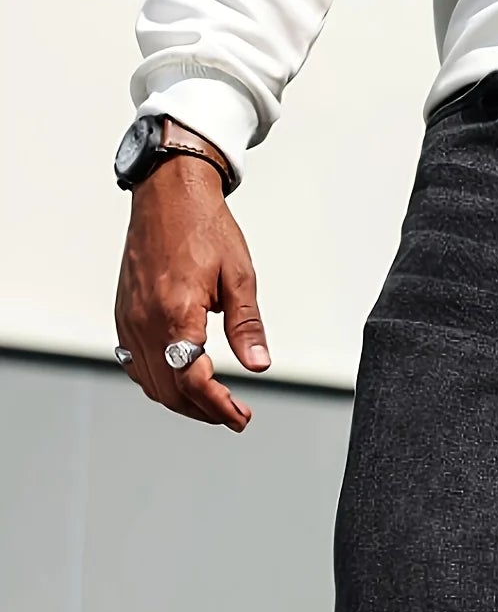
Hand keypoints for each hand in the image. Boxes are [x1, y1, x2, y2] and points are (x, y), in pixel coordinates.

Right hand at [114, 153, 268, 430]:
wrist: (168, 193)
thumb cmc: (202, 226)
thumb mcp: (239, 277)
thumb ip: (247, 326)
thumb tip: (259, 364)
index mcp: (175, 311)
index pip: (193, 380)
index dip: (218, 407)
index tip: (239, 417)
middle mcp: (146, 319)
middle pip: (170, 390)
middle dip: (204, 411)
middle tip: (233, 416)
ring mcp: (130, 318)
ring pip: (151, 382)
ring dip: (181, 401)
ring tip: (212, 404)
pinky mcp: (124, 313)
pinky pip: (135, 363)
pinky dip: (158, 381)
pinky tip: (179, 380)